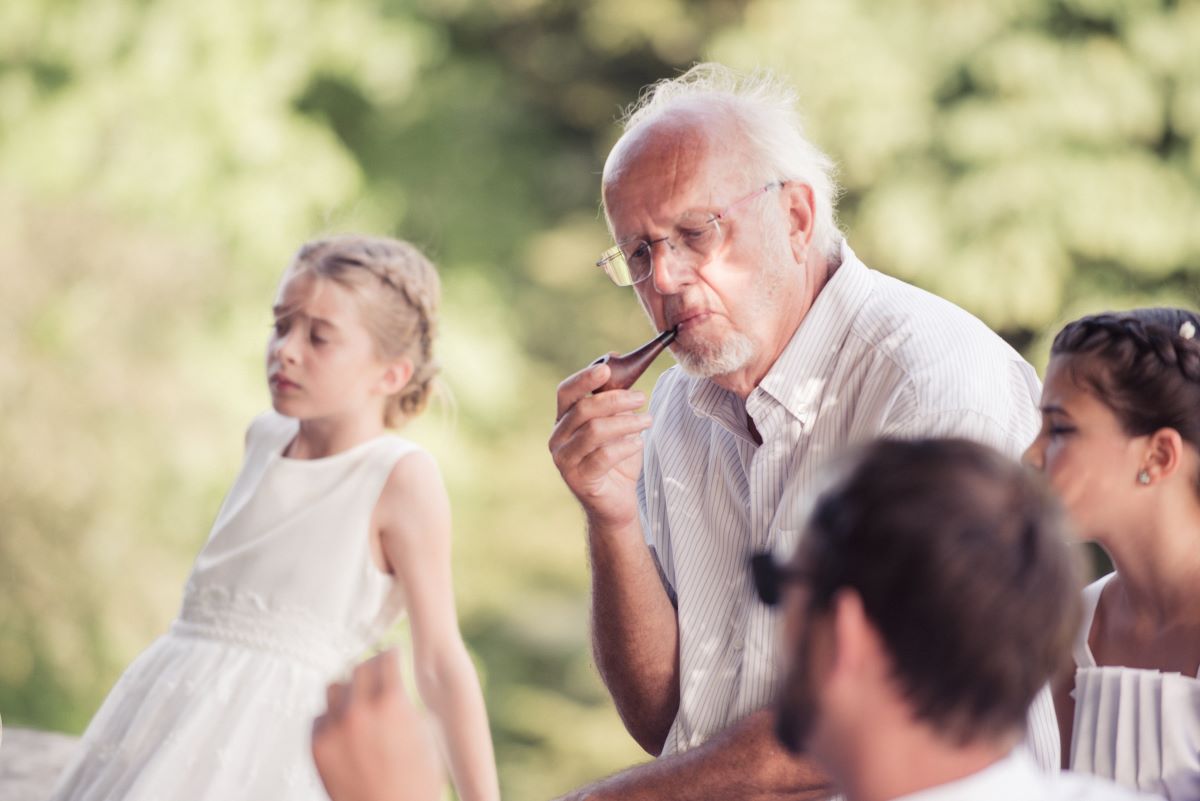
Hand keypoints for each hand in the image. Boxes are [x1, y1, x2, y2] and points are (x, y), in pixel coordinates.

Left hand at [312, 649, 441, 800]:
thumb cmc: (419, 781)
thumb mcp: (427, 735)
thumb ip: (408, 704)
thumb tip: (397, 682)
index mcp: (393, 703)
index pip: (386, 658)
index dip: (393, 654)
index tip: (394, 654)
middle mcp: (360, 710)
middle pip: (359, 668)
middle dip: (371, 668)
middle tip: (376, 673)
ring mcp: (335, 729)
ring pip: (334, 687)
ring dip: (348, 690)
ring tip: (358, 699)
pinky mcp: (318, 747)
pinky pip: (319, 717)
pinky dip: (332, 718)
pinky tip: (345, 726)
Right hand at [549, 360, 652, 528]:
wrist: (616, 501)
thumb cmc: (616, 460)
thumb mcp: (618, 426)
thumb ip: (616, 404)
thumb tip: (626, 375)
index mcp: (563, 420)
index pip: (565, 392)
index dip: (584, 378)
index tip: (606, 369)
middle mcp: (558, 438)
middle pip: (583, 409)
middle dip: (615, 399)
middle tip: (641, 398)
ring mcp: (565, 460)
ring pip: (594, 431)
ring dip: (626, 422)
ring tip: (647, 421)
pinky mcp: (579, 479)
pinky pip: (603, 456)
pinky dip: (625, 446)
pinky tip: (638, 443)